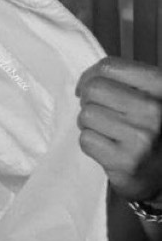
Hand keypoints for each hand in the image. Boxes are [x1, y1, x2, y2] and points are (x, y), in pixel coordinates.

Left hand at [76, 57, 161, 203]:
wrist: (160, 172)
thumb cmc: (151, 129)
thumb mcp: (150, 96)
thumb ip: (124, 80)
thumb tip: (86, 80)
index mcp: (160, 86)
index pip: (109, 67)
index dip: (90, 75)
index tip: (86, 86)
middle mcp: (154, 110)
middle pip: (93, 89)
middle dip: (88, 100)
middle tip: (98, 111)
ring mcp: (140, 137)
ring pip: (86, 115)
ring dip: (89, 123)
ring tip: (106, 131)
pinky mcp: (124, 160)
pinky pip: (86, 139)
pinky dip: (90, 142)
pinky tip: (107, 146)